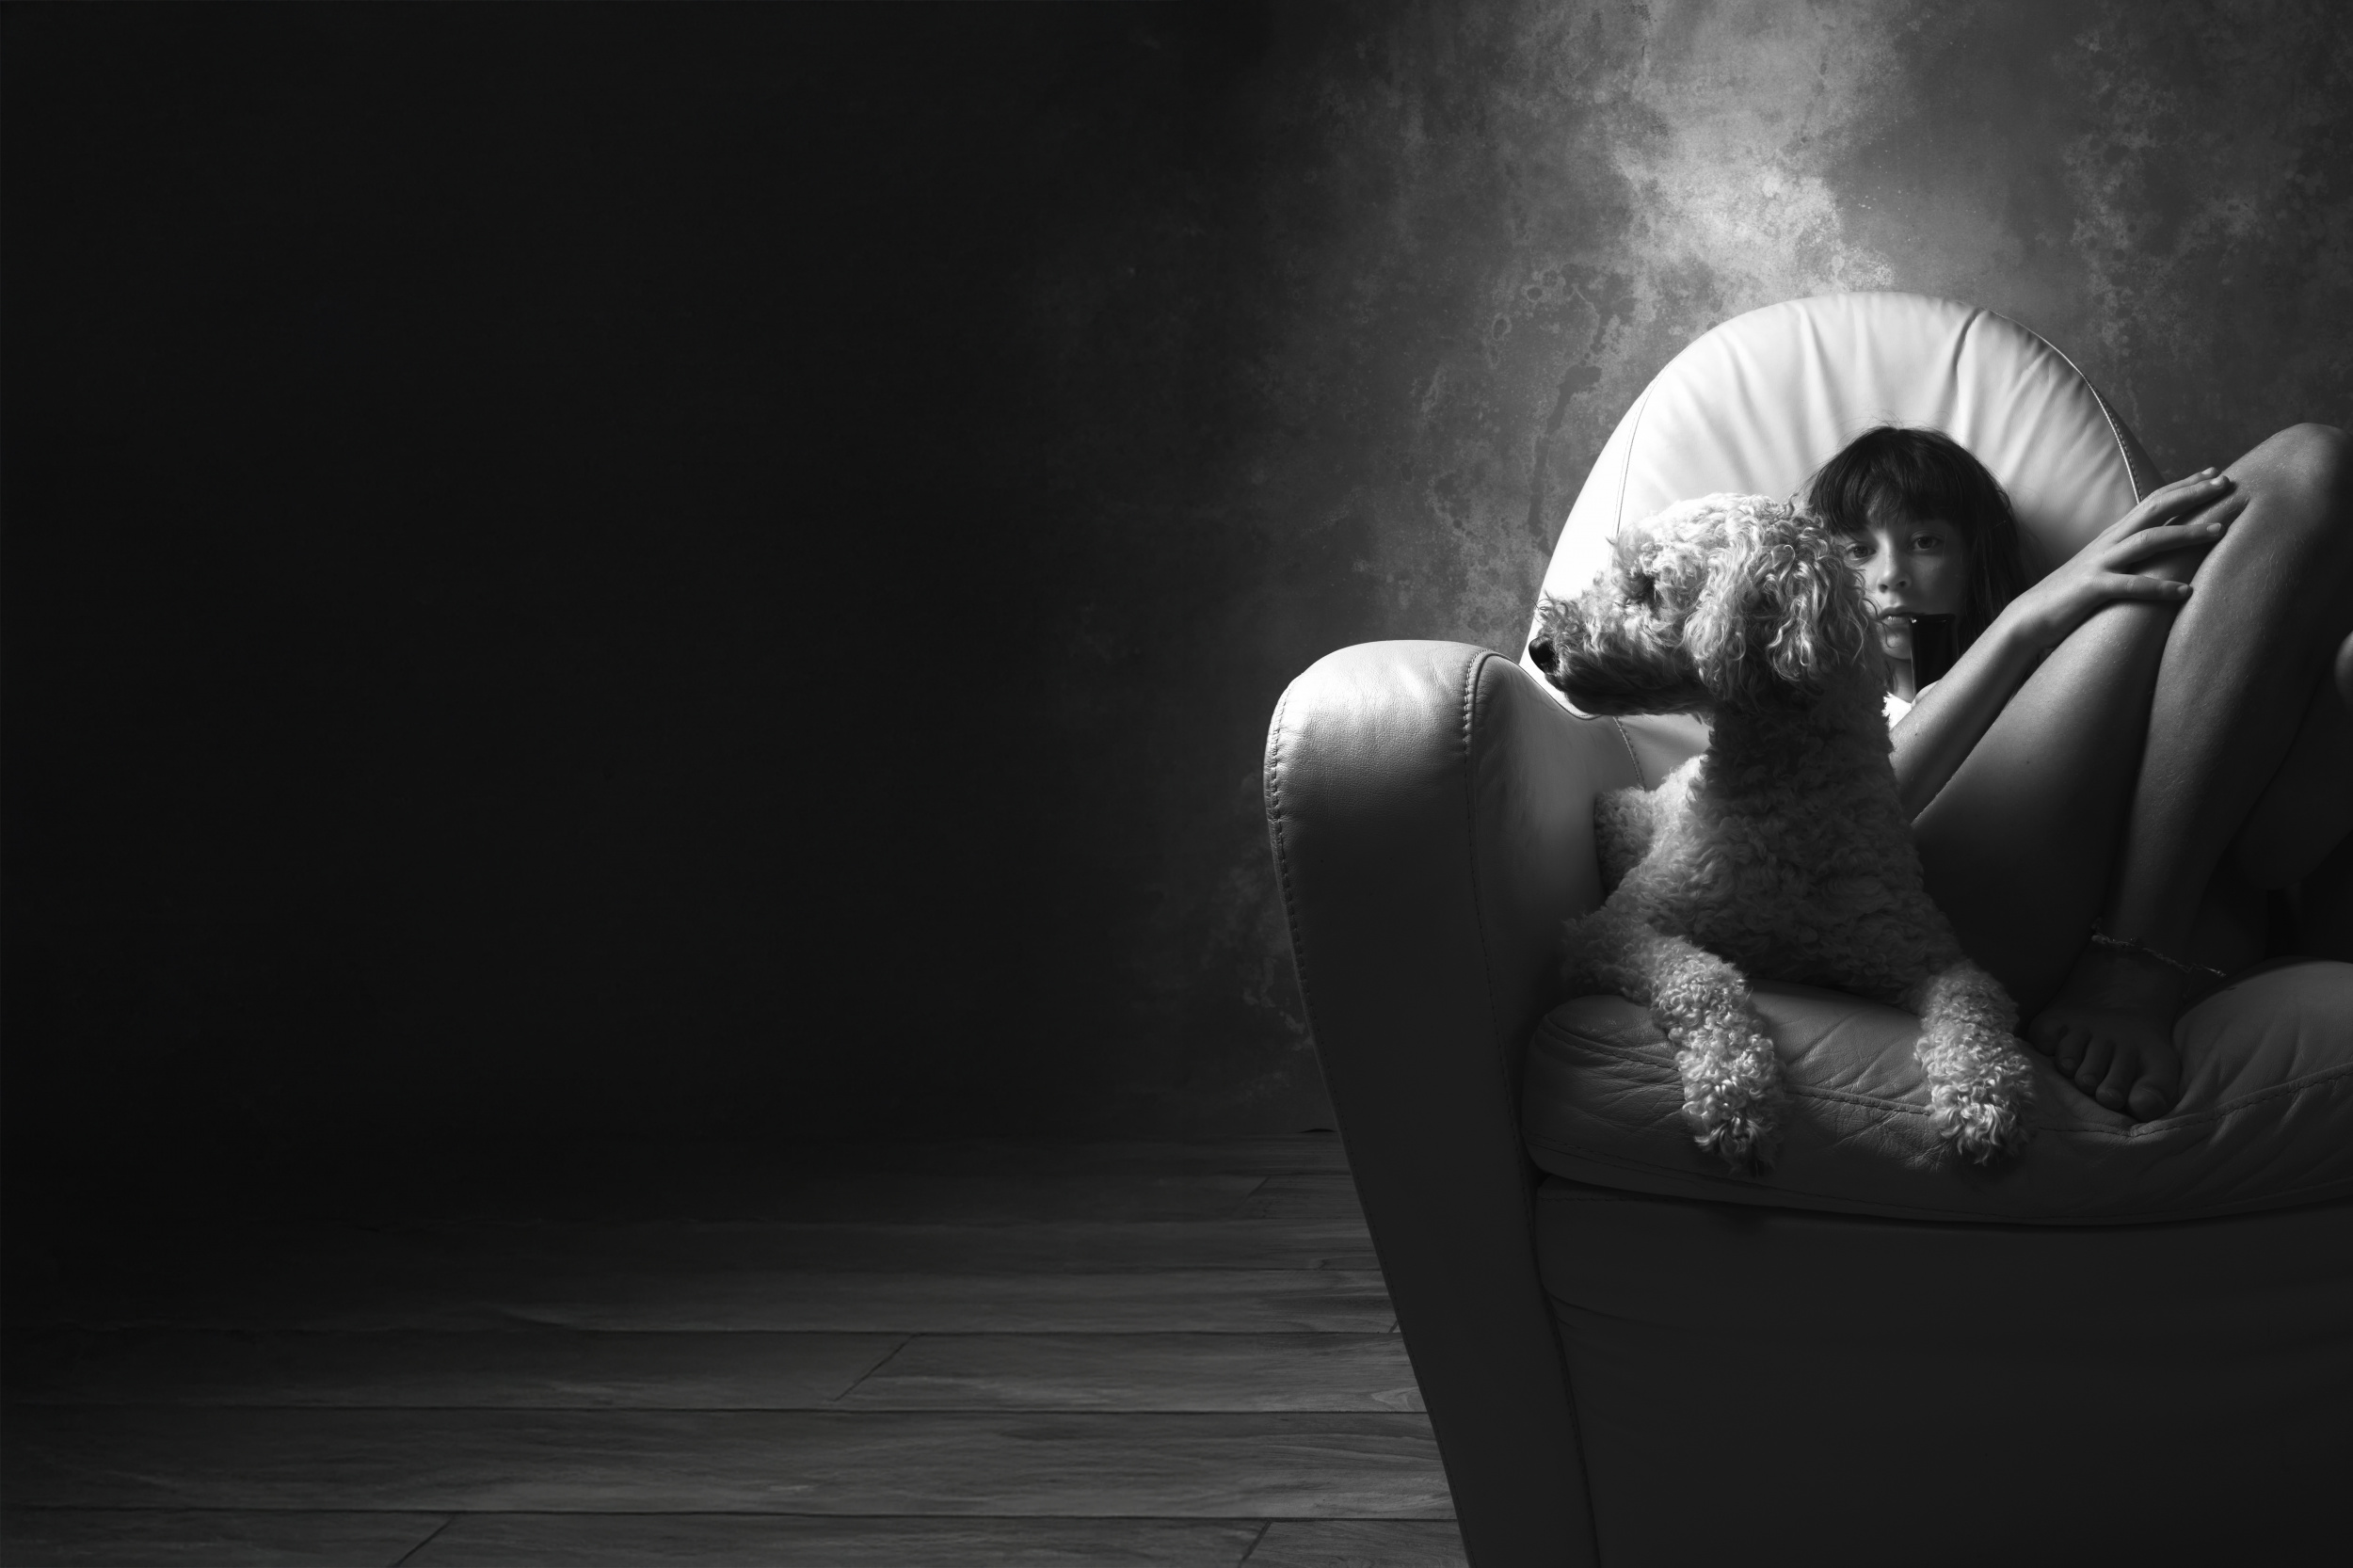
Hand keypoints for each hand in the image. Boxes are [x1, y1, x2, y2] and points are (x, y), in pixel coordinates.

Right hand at [2000, 468, 2239, 650]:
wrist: (2029, 616)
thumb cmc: (2071, 594)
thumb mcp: (2103, 564)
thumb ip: (2128, 552)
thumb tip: (2157, 546)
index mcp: (2113, 535)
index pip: (2153, 500)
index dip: (2184, 485)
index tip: (2214, 473)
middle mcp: (2109, 542)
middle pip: (2155, 509)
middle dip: (2192, 494)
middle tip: (2227, 483)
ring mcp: (2100, 564)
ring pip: (2149, 541)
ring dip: (2186, 533)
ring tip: (2220, 531)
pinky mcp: (2092, 589)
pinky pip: (2131, 586)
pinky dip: (2160, 588)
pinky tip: (2184, 592)